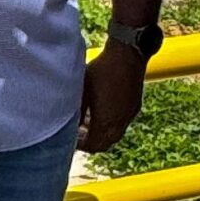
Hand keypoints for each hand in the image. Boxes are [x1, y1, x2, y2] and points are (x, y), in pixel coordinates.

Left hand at [79, 40, 146, 154]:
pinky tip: (100, 111)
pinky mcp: (134, 106)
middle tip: (76, 134)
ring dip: (100, 132)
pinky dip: (109, 124)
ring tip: (86, 121)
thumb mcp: (82, 89)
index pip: (93, 145)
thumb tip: (65, 122)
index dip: (80, 145)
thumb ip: (75, 109)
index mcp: (106, 121)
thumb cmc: (101, 70)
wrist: (127, 55)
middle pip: (104, 144)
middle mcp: (120, 122)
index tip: (69, 139)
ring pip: (114, 135)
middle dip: (90, 141)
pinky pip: (121, 124)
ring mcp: (129, 115)